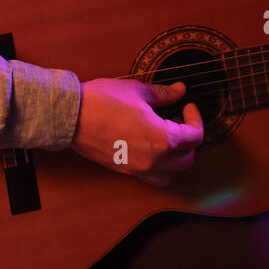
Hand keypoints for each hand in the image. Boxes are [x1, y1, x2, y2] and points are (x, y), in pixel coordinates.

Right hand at [71, 79, 202, 186]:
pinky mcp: (125, 171)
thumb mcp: (139, 91)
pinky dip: (159, 168)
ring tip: (167, 138)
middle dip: (189, 140)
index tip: (188, 106)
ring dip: (176, 158)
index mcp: (163, 139)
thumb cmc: (103, 101)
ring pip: (171, 174)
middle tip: (179, 121)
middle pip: (187, 158)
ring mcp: (139, 169)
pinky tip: (151, 149)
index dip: (196, 118)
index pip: (195, 136)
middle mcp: (154, 160)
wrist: (71, 116)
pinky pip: (151, 178)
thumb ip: (164, 94)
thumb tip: (179, 90)